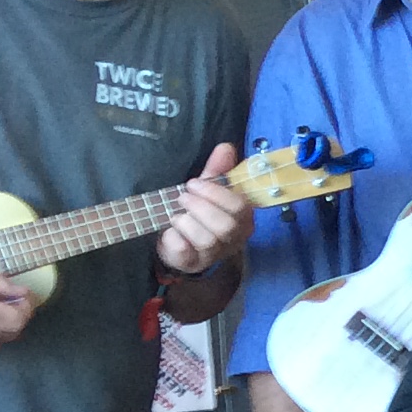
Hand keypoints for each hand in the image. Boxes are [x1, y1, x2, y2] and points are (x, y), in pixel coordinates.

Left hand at [156, 143, 248, 278]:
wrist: (177, 244)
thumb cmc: (196, 214)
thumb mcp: (207, 191)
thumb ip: (217, 171)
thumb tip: (225, 147)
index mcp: (242, 219)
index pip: (239, 207)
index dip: (215, 193)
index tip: (193, 184)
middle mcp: (234, 239)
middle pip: (226, 226)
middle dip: (199, 207)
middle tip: (182, 198)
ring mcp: (214, 255)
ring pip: (207, 240)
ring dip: (186, 222)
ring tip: (175, 216)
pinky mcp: (193, 264)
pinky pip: (185, 251)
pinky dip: (173, 238)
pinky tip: (169, 232)